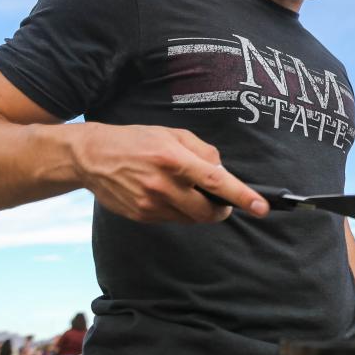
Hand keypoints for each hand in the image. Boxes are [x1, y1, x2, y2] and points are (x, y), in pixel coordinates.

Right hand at [69, 123, 269, 223]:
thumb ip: (202, 151)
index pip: (216, 183)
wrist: (92, 156)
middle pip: (208, 211)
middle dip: (222, 209)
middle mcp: (163, 185)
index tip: (261, 208)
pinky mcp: (141, 216)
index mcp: (174, 159)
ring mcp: (151, 204)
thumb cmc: (137, 140)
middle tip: (222, 201)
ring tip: (186, 190)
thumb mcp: (172, 134)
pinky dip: (180, 211)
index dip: (242, 196)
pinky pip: (173, 220)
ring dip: (199, 210)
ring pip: (191, 219)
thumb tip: (222, 171)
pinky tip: (167, 194)